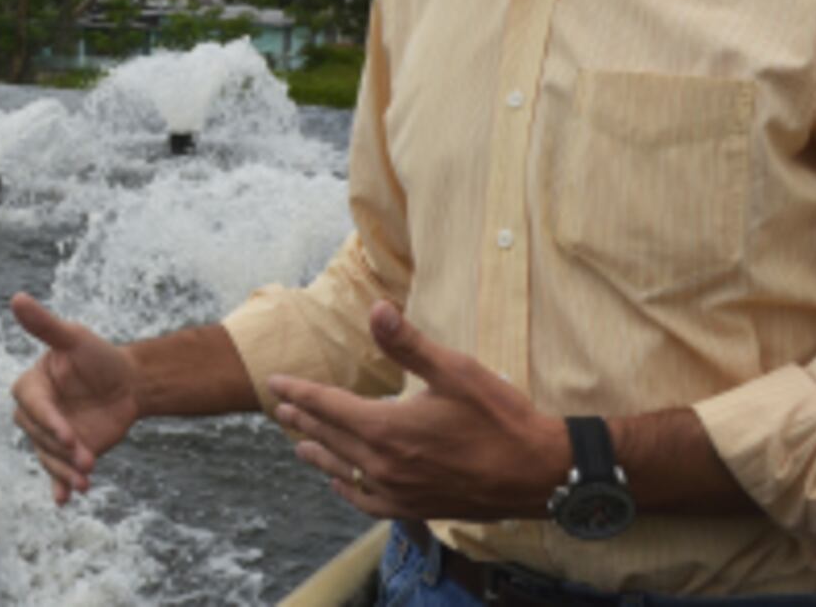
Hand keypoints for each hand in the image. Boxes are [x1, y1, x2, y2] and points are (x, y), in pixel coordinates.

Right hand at [8, 292, 139, 504]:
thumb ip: (45, 325)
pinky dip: (58, 486)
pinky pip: (56, 472)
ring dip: (63, 471)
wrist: (130, 385)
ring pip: (48, 458)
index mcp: (32, 385)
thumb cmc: (99, 357)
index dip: (49, 421)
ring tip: (85, 482)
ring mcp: (50, 435)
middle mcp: (37, 413)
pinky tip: (63, 500)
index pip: (33, 406)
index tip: (68, 434)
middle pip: (39, 436)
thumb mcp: (75, 339)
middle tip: (88, 460)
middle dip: (62, 450)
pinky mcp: (65, 453)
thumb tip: (17, 298)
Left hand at [266, 301, 565, 520]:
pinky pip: (367, 502)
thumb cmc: (501, 418)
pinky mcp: (415, 509)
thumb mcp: (455, 371)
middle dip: (304, 419)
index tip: (275, 383)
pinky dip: (348, 489)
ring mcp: (398, 492)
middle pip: (330, 438)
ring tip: (299, 443)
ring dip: (319, 453)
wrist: (539, 474)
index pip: (328, 405)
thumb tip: (375, 308)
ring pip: (343, 471)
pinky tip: (342, 483)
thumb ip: (409, 343)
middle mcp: (384, 465)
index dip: (300, 391)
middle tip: (282, 407)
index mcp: (387, 428)